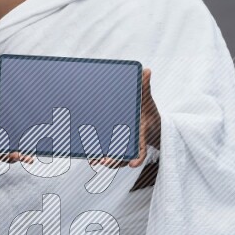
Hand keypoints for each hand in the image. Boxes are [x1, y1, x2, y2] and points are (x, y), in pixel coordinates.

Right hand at [0, 64, 34, 163]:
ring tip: (28, 158)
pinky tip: (33, 156)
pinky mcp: (10, 144)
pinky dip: (24, 154)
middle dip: (9, 155)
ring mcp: (2, 144)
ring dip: (19, 156)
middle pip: (0, 151)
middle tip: (17, 156)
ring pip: (9, 154)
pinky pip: (17, 151)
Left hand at [85, 67, 160, 189]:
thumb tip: (146, 70)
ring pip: (114, 159)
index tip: (134, 164)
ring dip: (103, 160)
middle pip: (124, 157)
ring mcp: (122, 149)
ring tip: (93, 160)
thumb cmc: (146, 113)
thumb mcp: (147, 101)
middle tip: (105, 161)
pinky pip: (105, 154)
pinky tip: (87, 155)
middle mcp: (131, 145)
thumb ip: (145, 88)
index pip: (141, 149)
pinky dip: (97, 155)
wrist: (147, 124)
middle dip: (114, 160)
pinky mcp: (112, 148)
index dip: (138, 157)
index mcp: (140, 136)